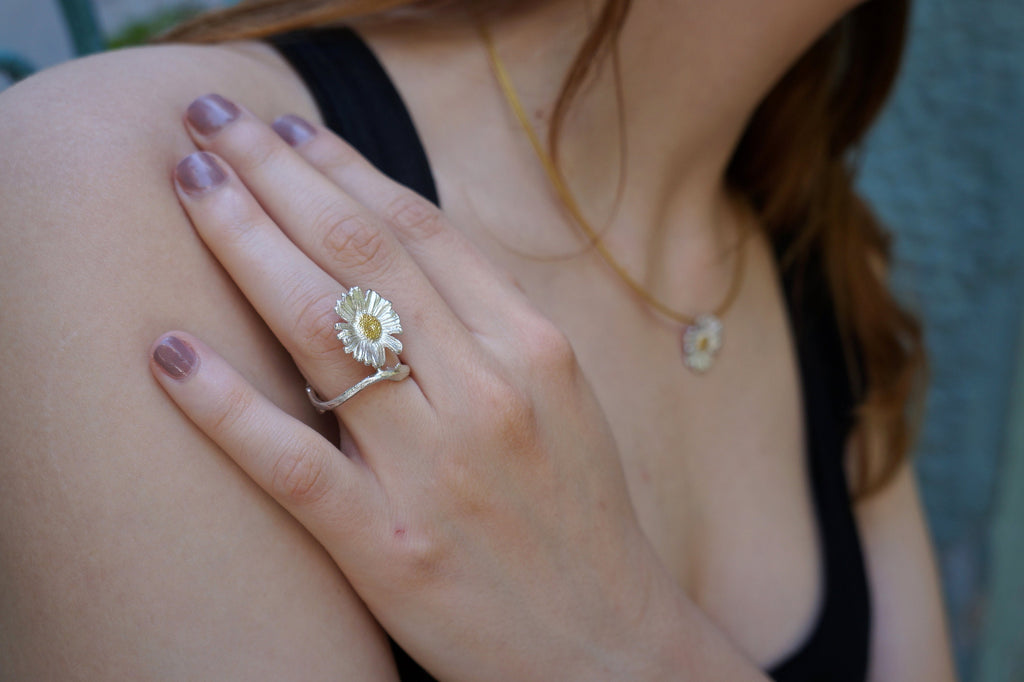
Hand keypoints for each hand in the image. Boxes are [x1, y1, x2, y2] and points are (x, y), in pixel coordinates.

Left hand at [151, 95, 761, 679]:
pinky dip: (224, 403)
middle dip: (276, 175)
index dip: (342, 166)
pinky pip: (293, 461)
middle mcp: (489, 392)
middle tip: (212, 123)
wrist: (608, 645)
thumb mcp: (558, 394)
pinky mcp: (392, 550)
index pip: (420, 229)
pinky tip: (169, 351)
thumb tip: (397, 247)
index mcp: (533, 347)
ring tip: (189, 185)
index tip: (286, 130)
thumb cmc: (577, 511)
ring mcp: (438, 471)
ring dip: (242, 245)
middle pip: (361, 255)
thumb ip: (486, 320)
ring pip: (321, 331)